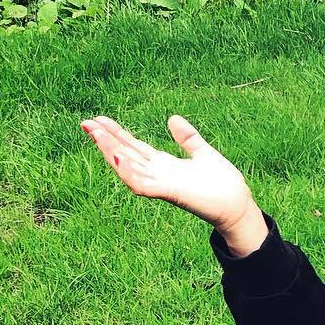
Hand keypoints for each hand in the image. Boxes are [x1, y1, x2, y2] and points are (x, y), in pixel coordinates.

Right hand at [80, 114, 255, 231]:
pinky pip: (143, 185)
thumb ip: (188, 138)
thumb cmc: (223, 185)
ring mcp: (162, 185)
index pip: (133, 147)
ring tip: (95, 134)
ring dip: (111, 152)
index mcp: (164, 165)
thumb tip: (172, 118)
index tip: (98, 119)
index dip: (116, 134)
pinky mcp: (171, 193)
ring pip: (128, 168)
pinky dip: (129, 172)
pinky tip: (119, 157)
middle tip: (86, 123)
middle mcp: (158, 175)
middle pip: (125, 155)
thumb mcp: (203, 153)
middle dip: (105, 140)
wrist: (238, 206)